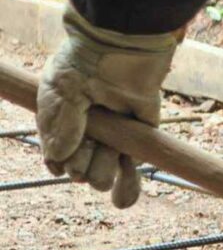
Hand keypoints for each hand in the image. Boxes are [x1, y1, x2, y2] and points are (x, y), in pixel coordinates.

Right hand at [37, 9, 177, 208]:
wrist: (123, 47)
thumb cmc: (84, 64)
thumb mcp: (61, 91)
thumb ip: (59, 127)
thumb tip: (58, 163)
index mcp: (60, 123)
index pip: (57, 158)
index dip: (61, 164)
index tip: (64, 160)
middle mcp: (84, 134)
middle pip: (79, 171)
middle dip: (84, 165)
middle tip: (92, 144)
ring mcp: (112, 137)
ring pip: (102, 175)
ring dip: (104, 172)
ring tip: (109, 152)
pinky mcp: (138, 138)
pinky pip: (131, 171)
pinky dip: (128, 189)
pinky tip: (124, 202)